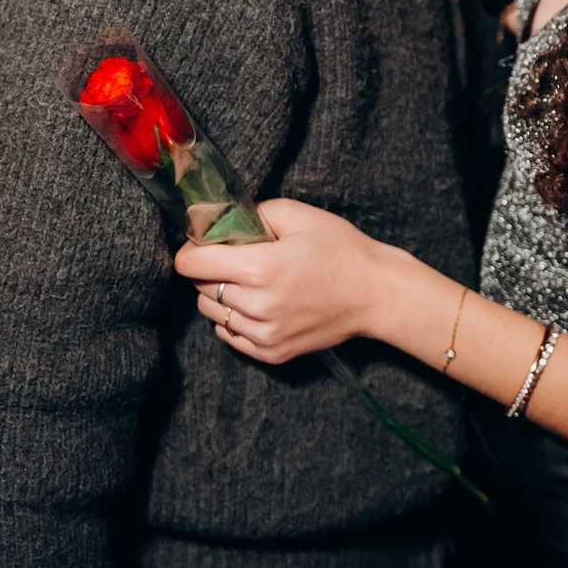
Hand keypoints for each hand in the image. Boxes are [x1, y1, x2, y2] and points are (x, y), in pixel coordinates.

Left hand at [172, 198, 392, 364]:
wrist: (376, 293)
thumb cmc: (341, 249)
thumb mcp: (299, 216)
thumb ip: (254, 214)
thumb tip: (219, 220)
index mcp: (261, 267)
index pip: (192, 264)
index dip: (191, 250)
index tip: (200, 244)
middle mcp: (258, 305)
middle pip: (200, 287)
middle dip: (210, 269)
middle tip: (236, 258)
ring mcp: (265, 334)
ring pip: (211, 312)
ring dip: (219, 295)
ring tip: (248, 281)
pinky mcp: (272, 352)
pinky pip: (229, 335)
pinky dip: (233, 318)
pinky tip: (257, 303)